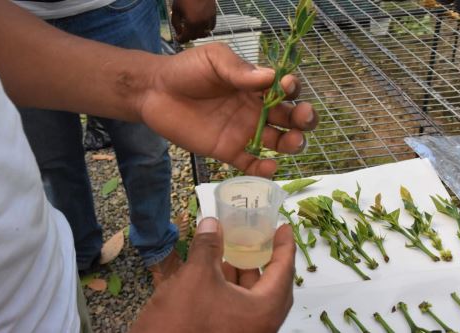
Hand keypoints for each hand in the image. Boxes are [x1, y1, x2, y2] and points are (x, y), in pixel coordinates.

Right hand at [132, 217, 295, 332]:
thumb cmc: (182, 319)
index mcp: (263, 310)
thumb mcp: (196, 275)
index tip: (283, 228)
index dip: (284, 246)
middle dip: (262, 259)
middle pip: (270, 285)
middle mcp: (260, 325)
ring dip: (242, 272)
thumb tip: (212, 223)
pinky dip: (229, 286)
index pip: (283, 271)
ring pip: (251, 297)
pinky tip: (214, 271)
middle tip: (257, 236)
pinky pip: (237, 307)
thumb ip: (208, 247)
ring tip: (231, 248)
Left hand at [140, 43, 318, 177]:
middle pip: (290, 118)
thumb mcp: (215, 60)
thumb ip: (240, 70)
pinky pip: (251, 164)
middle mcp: (255, 110)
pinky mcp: (228, 151)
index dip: (292, 89)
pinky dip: (263, 170)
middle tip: (303, 119)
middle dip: (303, 119)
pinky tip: (270, 167)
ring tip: (292, 142)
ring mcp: (243, 132)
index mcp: (255, 86)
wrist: (156, 92)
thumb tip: (271, 77)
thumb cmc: (187, 71)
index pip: (285, 90)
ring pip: (277, 142)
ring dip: (292, 144)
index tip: (286, 86)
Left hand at [171, 0, 215, 42]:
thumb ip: (176, 24)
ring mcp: (209, 20)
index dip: (181, 40)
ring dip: (198, 33)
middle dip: (189, 37)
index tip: (178, 39)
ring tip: (192, 30)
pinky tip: (201, 25)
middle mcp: (202, 24)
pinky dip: (206, 28)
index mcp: (192, 23)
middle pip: (195, 37)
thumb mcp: (175, 10)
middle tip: (183, 34)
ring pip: (204, 33)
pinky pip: (211, 27)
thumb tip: (178, 33)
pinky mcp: (214, 15)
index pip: (186, 38)